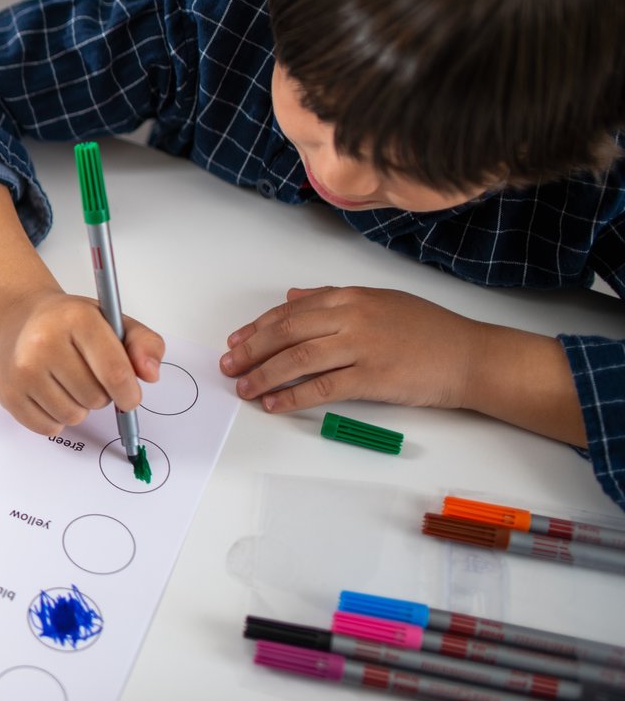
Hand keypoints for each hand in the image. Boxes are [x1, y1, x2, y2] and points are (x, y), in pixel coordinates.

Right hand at [0, 290, 164, 435]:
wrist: (20, 318)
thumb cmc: (70, 323)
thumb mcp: (113, 321)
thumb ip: (145, 344)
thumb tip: (150, 374)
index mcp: (76, 319)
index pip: (115, 373)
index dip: (129, 394)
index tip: (129, 397)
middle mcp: (44, 342)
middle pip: (95, 398)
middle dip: (101, 395)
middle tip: (88, 376)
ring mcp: (22, 369)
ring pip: (73, 416)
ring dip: (79, 407)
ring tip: (68, 383)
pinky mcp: (9, 393)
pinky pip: (49, 428)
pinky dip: (57, 419)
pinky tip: (51, 394)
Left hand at [220, 286, 482, 412]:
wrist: (470, 356)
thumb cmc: (429, 330)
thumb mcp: (381, 301)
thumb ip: (334, 297)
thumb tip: (293, 297)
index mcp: (351, 296)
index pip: (291, 311)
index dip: (258, 327)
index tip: (237, 340)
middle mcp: (352, 317)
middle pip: (287, 332)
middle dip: (251, 350)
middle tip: (229, 364)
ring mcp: (362, 347)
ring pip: (298, 359)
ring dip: (264, 375)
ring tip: (243, 387)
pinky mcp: (372, 377)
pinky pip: (322, 387)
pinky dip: (293, 397)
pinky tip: (274, 404)